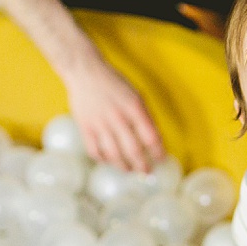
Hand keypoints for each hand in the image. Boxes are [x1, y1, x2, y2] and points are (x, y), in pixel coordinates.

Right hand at [60, 57, 165, 172]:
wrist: (85, 72)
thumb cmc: (114, 84)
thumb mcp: (136, 95)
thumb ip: (145, 116)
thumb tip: (154, 139)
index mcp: (134, 108)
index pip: (151, 137)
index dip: (158, 152)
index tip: (161, 158)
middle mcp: (118, 117)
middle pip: (133, 150)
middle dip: (142, 165)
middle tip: (147, 172)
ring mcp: (100, 124)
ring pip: (114, 155)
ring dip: (124, 167)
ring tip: (129, 170)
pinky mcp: (85, 128)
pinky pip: (95, 151)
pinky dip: (103, 160)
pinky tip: (109, 160)